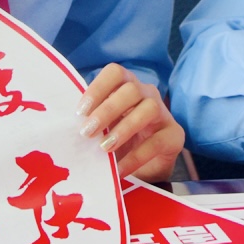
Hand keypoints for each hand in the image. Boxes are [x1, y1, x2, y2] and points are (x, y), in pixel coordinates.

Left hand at [78, 64, 183, 182]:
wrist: (144, 170)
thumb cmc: (119, 143)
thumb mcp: (103, 129)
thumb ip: (91, 122)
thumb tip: (67, 127)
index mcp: (126, 86)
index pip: (115, 73)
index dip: (98, 88)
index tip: (81, 112)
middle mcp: (147, 94)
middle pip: (131, 89)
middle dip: (107, 110)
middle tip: (88, 132)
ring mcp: (163, 113)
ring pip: (148, 108)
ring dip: (124, 128)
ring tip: (105, 148)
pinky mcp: (175, 135)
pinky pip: (157, 142)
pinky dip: (136, 157)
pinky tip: (120, 169)